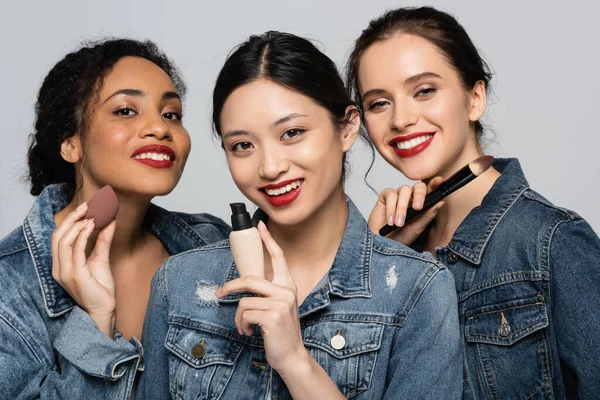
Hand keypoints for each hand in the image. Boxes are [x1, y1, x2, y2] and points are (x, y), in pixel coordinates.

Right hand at [52, 202, 116, 336]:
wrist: (104, 309)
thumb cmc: (101, 288)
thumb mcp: (101, 259)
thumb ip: (103, 241)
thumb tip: (109, 221)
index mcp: (61, 264)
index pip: (58, 237)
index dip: (70, 221)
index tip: (85, 208)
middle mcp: (59, 268)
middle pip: (57, 236)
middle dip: (71, 218)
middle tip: (87, 206)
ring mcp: (64, 272)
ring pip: (63, 241)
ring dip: (77, 225)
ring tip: (92, 215)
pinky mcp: (75, 275)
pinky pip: (75, 251)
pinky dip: (83, 236)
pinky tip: (93, 226)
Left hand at [216, 221, 306, 373]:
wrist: (291, 355)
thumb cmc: (281, 331)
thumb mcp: (280, 307)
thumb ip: (269, 293)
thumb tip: (245, 284)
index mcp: (288, 285)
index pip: (278, 257)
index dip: (269, 240)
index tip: (260, 225)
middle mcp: (286, 291)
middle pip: (249, 279)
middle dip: (230, 287)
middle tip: (219, 294)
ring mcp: (280, 303)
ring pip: (243, 301)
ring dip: (239, 318)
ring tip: (246, 327)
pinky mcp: (271, 316)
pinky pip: (244, 314)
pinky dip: (242, 325)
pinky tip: (250, 332)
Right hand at [368, 177, 444, 244]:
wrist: (383, 243)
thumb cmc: (401, 236)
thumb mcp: (418, 227)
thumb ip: (429, 214)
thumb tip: (442, 201)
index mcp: (422, 203)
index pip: (430, 190)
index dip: (435, 184)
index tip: (439, 181)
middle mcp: (411, 197)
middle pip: (418, 186)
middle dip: (419, 195)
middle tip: (417, 208)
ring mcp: (398, 195)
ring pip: (404, 190)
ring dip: (402, 208)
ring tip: (399, 223)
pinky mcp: (385, 196)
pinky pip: (390, 194)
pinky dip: (391, 208)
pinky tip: (390, 220)